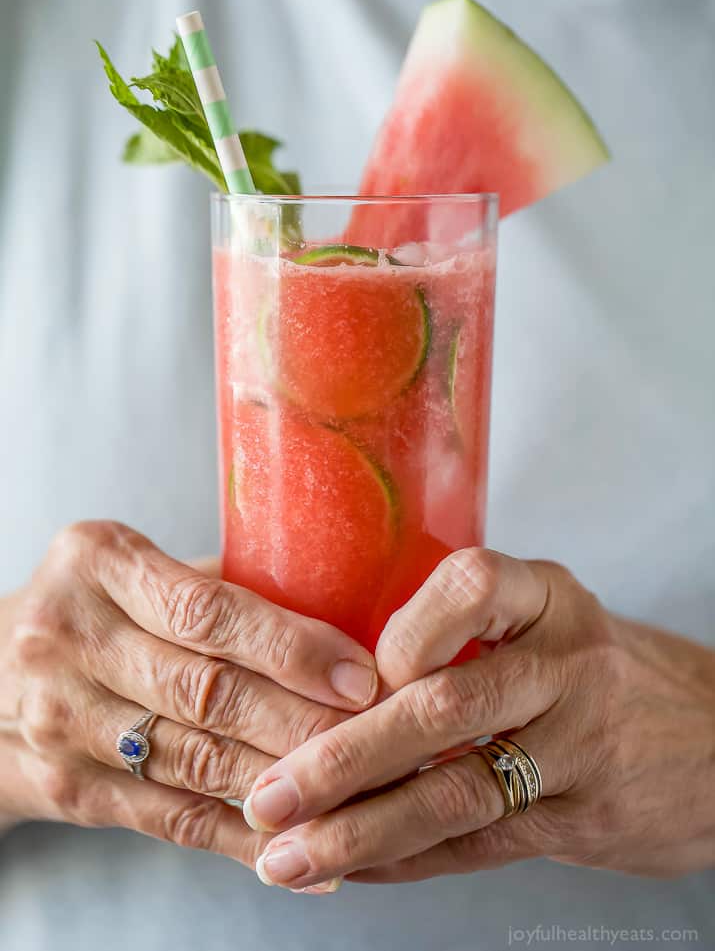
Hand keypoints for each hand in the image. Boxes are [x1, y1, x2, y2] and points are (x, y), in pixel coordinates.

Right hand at [0, 521, 376, 865]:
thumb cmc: (93, 609)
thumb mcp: (137, 569)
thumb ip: (221, 587)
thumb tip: (345, 609)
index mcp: (97, 562)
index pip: (206, 611)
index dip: (291, 647)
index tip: (360, 675)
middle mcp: (69, 638)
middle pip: (207, 691)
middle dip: (303, 721)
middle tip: (380, 738)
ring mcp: (60, 720)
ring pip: (195, 761)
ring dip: (284, 784)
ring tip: (357, 793)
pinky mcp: (66, 789)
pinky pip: (168, 819)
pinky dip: (239, 838)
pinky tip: (297, 851)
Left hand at [241, 548, 714, 889]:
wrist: (712, 740)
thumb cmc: (595, 667)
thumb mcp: (548, 618)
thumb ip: (462, 630)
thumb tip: (329, 667)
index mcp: (548, 595)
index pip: (470, 586)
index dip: (402, 632)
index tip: (346, 673)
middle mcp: (567, 662)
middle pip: (446, 706)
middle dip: (343, 757)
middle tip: (270, 795)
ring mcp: (580, 743)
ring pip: (457, 792)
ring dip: (362, 828)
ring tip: (289, 855)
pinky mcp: (582, 819)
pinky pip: (477, 844)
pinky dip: (405, 860)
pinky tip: (349, 867)